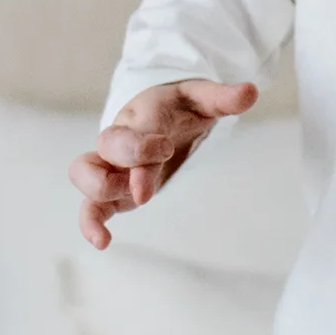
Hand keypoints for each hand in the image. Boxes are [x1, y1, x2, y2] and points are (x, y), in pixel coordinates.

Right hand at [68, 78, 258, 246]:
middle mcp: (120, 137)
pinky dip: (90, 223)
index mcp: (142, 115)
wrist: (156, 114)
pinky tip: (103, 242)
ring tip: (136, 201)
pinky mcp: (112, 190)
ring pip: (84, 175)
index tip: (165, 149)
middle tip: (150, 185)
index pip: (134, 128)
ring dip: (102, 191)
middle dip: (127, 164)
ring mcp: (111, 164)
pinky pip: (90, 205)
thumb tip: (251, 92)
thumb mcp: (202, 97)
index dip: (141, 144)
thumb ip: (223, 97)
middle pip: (104, 146)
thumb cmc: (178, 107)